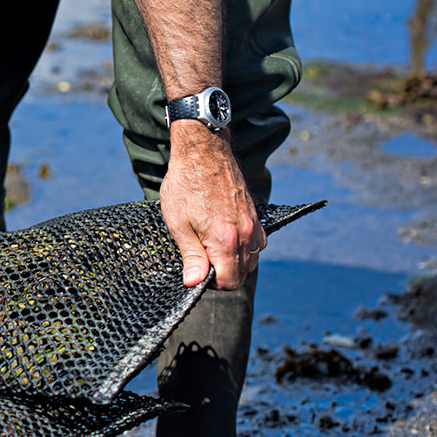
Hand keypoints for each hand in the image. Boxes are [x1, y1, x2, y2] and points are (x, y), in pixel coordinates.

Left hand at [159, 122, 264, 289]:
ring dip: (234, 261)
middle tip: (200, 260)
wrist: (203, 152)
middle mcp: (246, 234)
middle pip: (242, 273)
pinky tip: (225, 237)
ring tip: (211, 248)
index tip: (196, 273)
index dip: (211, 284)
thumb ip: (191, 256)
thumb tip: (194, 283)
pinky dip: (245, 246)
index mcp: (226, 241)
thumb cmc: (186, 185)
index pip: (229, 282)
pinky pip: (257, 242)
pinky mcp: (256, 214)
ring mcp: (254, 224)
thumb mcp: (178, 224)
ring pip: (252, 258)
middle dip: (223, 274)